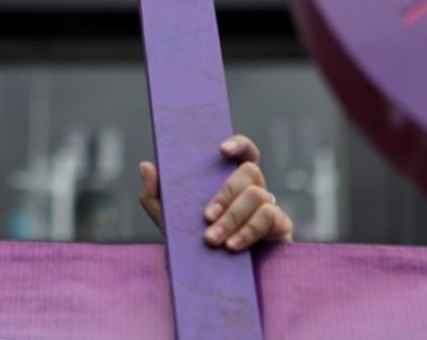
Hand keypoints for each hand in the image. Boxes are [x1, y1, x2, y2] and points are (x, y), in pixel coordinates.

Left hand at [138, 134, 292, 250]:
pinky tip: (233, 246)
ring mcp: (269, 206)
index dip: (238, 144)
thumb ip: (155, 194)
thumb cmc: (195, 244)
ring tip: (213, 239)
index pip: (243, 152)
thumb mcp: (169, 220)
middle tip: (206, 217)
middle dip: (226, 195)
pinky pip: (270, 217)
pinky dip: (249, 230)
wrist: (215, 281)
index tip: (221, 150)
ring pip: (259, 195)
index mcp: (230, 180)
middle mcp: (252, 188)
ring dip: (233, 217)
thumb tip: (146, 165)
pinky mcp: (279, 227)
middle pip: (249, 171)